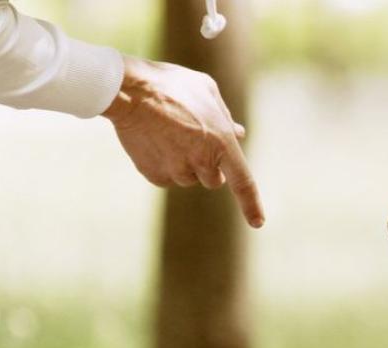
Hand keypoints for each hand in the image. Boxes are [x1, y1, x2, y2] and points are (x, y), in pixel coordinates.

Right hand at [102, 56, 264, 227]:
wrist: (129, 91)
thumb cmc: (170, 84)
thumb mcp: (206, 90)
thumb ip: (224, 116)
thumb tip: (239, 134)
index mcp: (222, 143)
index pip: (242, 182)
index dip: (251, 205)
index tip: (258, 223)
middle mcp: (201, 162)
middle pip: (213, 180)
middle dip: (208, 166)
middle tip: (193, 140)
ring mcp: (177, 171)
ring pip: (188, 179)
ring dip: (184, 164)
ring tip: (168, 133)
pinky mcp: (155, 175)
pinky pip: (166, 178)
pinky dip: (163, 165)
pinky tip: (154, 141)